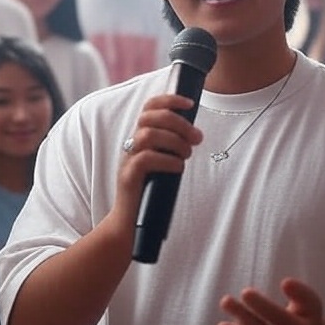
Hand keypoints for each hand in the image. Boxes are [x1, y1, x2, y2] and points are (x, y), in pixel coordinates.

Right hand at [113, 94, 202, 230]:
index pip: (149, 107)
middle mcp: (131, 145)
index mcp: (140, 138)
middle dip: (178, 122)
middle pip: (150, 116)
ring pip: (148, 134)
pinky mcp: (128, 177)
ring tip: (187, 155)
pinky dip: (168, 160)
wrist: (130, 224)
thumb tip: (195, 134)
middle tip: (197, 138)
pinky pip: (146, 158)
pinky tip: (178, 167)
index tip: (191, 104)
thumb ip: (172, 147)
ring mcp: (128, 160)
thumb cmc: (150, 194)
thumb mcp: (163, 164)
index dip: (169, 100)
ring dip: (174, 141)